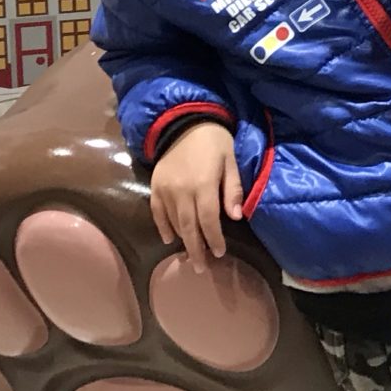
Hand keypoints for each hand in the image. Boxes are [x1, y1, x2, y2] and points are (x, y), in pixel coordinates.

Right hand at [149, 121, 244, 257]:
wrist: (185, 122)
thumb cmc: (214, 142)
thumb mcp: (231, 161)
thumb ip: (232, 189)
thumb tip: (236, 217)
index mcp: (203, 184)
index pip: (209, 220)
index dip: (214, 239)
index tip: (220, 253)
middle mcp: (182, 191)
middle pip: (189, 228)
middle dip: (197, 250)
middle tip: (202, 268)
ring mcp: (165, 190)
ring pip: (174, 223)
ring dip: (183, 240)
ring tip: (191, 255)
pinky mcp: (155, 187)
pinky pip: (157, 213)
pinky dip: (163, 227)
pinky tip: (169, 239)